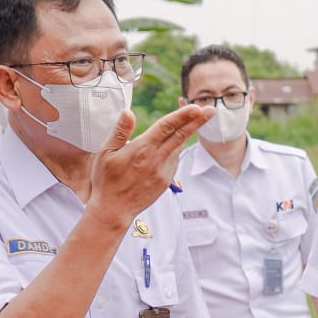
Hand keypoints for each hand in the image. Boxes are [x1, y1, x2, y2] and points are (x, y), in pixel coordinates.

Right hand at [86, 105, 211, 221]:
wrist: (114, 210)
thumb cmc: (106, 180)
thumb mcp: (106, 153)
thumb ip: (119, 131)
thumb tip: (128, 112)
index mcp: (142, 149)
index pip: (166, 127)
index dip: (182, 116)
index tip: (196, 107)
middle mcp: (156, 160)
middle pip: (181, 136)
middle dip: (197, 121)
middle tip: (211, 110)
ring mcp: (163, 172)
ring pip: (178, 147)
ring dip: (186, 134)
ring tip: (195, 120)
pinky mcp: (166, 182)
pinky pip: (173, 161)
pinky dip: (174, 150)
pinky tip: (169, 146)